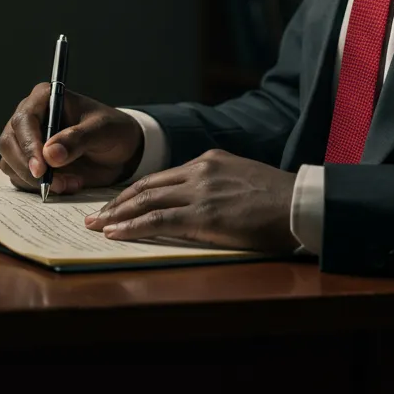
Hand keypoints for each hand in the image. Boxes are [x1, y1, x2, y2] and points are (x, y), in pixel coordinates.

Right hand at [0, 84, 143, 194]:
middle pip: (9, 143)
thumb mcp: (102, 131)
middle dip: (29, 168)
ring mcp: (27, 140)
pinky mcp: (29, 162)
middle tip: (54, 184)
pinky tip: (67, 185)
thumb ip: (78, 139)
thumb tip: (50, 154)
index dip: (29, 145)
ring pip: (11, 163)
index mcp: (45, 98)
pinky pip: (20, 178)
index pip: (24, 120)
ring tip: (70, 183)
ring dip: (36, 181)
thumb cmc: (113, 130)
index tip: (41, 169)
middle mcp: (30, 117)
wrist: (121, 151)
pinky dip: (39, 188)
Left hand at [84, 149, 296, 253]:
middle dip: (117, 202)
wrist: (300, 204)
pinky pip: (158, 220)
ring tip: (95, 226)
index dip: (135, 191)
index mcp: (210, 159)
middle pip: (148, 185)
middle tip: (93, 215)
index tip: (115, 203)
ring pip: (147, 200)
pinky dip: (132, 227)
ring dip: (117, 215)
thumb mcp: (244, 178)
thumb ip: (218, 183)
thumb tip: (198, 202)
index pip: (162, 176)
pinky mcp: (204, 214)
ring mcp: (201, 190)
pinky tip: (115, 234)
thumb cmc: (278, 199)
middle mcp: (201, 169)